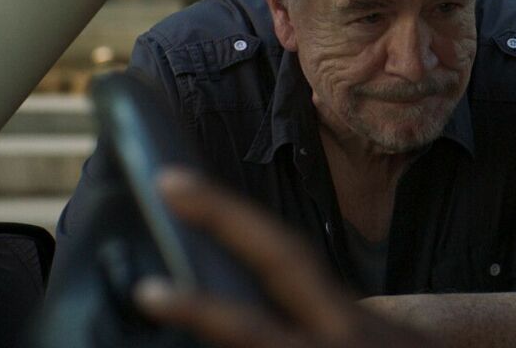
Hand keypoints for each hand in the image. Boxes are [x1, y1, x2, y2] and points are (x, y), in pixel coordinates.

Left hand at [132, 168, 435, 347]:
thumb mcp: (368, 328)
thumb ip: (316, 316)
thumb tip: (239, 305)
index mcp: (350, 320)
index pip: (282, 255)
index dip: (225, 217)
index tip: (170, 184)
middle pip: (257, 330)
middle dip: (200, 310)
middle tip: (146, 291)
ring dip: (215, 343)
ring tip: (167, 311)